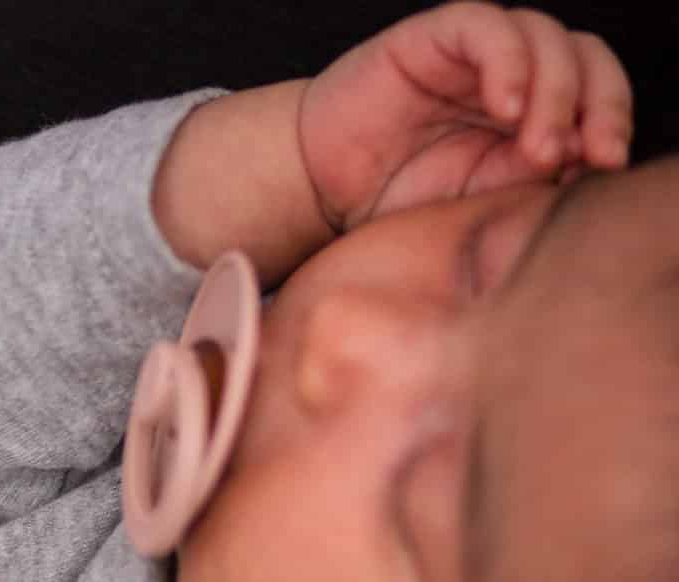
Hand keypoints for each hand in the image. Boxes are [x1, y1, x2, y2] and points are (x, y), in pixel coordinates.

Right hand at [300, 3, 631, 230]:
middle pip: (586, 59)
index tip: (608, 164)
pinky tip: (504, 108)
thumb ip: (533, 178)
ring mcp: (475, 54)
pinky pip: (489, 29)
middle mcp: (511, 75)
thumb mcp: (479, 202)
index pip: (598, 93)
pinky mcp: (436, 36)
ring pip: (548, 38)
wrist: (319, 192)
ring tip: (539, 148)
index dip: (613, 120)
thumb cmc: (394, 201)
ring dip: (557, 93)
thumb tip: (591, 162)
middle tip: (588, 154)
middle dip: (599, 105)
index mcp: (531, 112)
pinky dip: (508, 64)